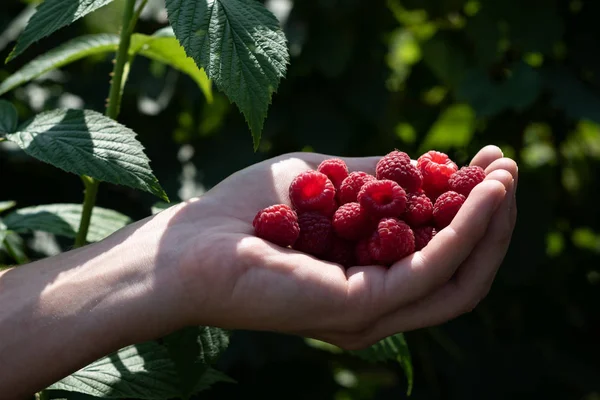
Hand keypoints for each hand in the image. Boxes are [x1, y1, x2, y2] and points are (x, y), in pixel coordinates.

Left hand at [153, 145, 516, 348]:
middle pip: (459, 271)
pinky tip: (479, 193)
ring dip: (488, 224)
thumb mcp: (324, 181)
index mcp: (365, 278)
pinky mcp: (358, 307)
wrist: (190, 244)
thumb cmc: (245, 212)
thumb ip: (374, 178)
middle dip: (490, 219)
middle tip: (507, 170)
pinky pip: (429, 269)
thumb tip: (424, 163)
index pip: (437, 253)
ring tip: (504, 177)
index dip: (470, 212)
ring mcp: (370, 313)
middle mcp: (375, 305)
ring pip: (457, 276)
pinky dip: (463, 231)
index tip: (487, 166)